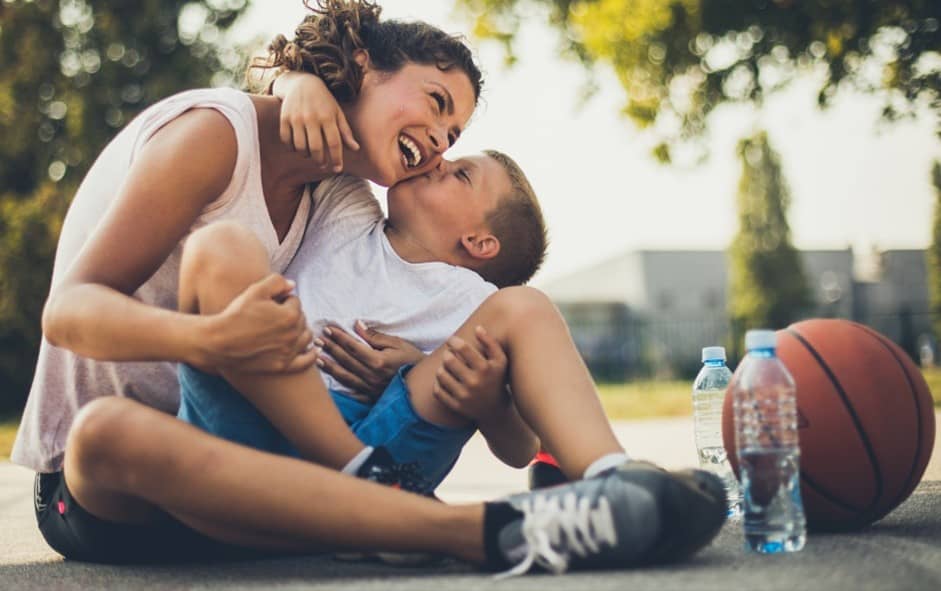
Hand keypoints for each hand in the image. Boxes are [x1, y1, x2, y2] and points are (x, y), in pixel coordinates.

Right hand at [201, 274, 315, 372]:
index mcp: (290, 315)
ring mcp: (289, 352)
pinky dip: (311, 355)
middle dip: (291, 314)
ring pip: (306, 337)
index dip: (282, 299)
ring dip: (300, 330)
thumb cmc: (236, 315)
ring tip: (289, 328)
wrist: (218, 342)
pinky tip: (312, 350)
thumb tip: (293, 285)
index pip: (295, 301)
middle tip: (273, 315)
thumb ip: (277, 282)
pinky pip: (305, 361)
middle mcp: (293, 335)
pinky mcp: (282, 365)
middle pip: (301, 318)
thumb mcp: (255, 290)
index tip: (269, 303)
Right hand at [273, 71, 359, 170]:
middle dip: (320, 161)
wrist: (303, 83)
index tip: (338, 169)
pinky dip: (292, 148)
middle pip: (316, 148)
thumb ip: (346, 132)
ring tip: (311, 155)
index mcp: (328, 117)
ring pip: (300, 147)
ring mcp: (296, 118)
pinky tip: (298, 147)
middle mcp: (312, 117)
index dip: (336, 159)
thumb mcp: (337, 113)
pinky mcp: (284, 118)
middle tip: (323, 165)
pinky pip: (286, 140)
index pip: (334, 143)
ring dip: (306, 155)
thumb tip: (356, 149)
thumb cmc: (324, 102)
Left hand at [315, 320, 424, 400]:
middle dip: (330, 348)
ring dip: (330, 366)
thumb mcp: (397, 344)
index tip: (328, 329)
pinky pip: (352, 391)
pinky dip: (339, 384)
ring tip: (317, 357)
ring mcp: (370, 388)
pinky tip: (330, 378)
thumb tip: (357, 326)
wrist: (424, 384)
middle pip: (346, 360)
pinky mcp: (371, 397)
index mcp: (378, 361)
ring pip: (345, 376)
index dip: (339, 337)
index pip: (353, 346)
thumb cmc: (412, 360)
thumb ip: (376, 337)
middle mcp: (372, 376)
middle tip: (318, 339)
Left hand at [432, 326, 509, 422]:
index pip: (462, 348)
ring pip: (441, 374)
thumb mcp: (500, 360)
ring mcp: (464, 396)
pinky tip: (445, 380)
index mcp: (485, 369)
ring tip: (447, 367)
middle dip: (447, 354)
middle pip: (448, 360)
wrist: (496, 411)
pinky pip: (437, 390)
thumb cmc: (497, 379)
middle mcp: (475, 383)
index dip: (453, 341)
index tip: (452, 341)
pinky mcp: (456, 406)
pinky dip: (438, 383)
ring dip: (442, 368)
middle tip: (450, 355)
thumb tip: (477, 328)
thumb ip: (490, 342)